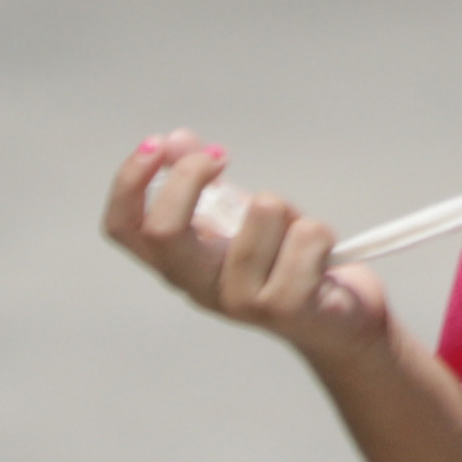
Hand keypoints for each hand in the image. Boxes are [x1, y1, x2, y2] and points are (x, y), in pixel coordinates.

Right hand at [104, 133, 387, 365]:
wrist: (338, 322)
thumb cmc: (285, 263)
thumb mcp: (243, 218)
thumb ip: (208, 186)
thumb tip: (176, 139)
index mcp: (180, 262)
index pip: (123, 228)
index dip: (129, 181)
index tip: (158, 143)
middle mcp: (199, 287)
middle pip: (163, 232)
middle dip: (190, 178)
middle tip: (221, 157)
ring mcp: (239, 302)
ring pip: (261, 213)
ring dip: (284, 206)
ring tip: (296, 231)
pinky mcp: (285, 309)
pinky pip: (306, 238)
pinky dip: (319, 232)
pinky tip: (322, 255)